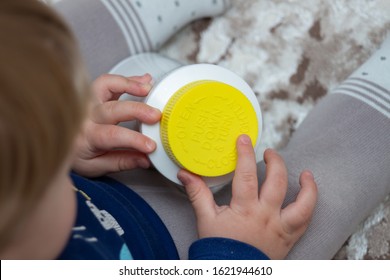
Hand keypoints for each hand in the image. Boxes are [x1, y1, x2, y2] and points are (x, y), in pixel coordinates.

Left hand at [72, 73, 160, 176]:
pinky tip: (144, 81)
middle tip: (156, 115)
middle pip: (112, 108)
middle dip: (137, 110)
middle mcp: (85, 116)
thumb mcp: (97, 166)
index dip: (133, 140)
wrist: (55, 142)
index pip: (111, 136)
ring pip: (106, 84)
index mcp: (86, 138)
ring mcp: (87, 101)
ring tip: (149, 87)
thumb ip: (122, 162)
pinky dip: (128, 79)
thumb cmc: (75, 155)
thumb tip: (145, 160)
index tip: (151, 146)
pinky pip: (108, 80)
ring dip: (129, 84)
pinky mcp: (92, 92)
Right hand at [178, 135, 317, 258]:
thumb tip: (185, 174)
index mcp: (245, 209)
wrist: (232, 274)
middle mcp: (266, 216)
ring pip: (303, 205)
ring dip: (307, 187)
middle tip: (269, 153)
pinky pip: (305, 222)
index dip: (245, 153)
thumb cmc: (219, 249)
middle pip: (277, 182)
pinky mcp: (288, 238)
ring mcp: (280, 228)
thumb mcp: (205, 219)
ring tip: (306, 174)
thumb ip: (197, 194)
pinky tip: (308, 197)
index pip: (247, 174)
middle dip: (275, 162)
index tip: (244, 139)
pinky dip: (310, 207)